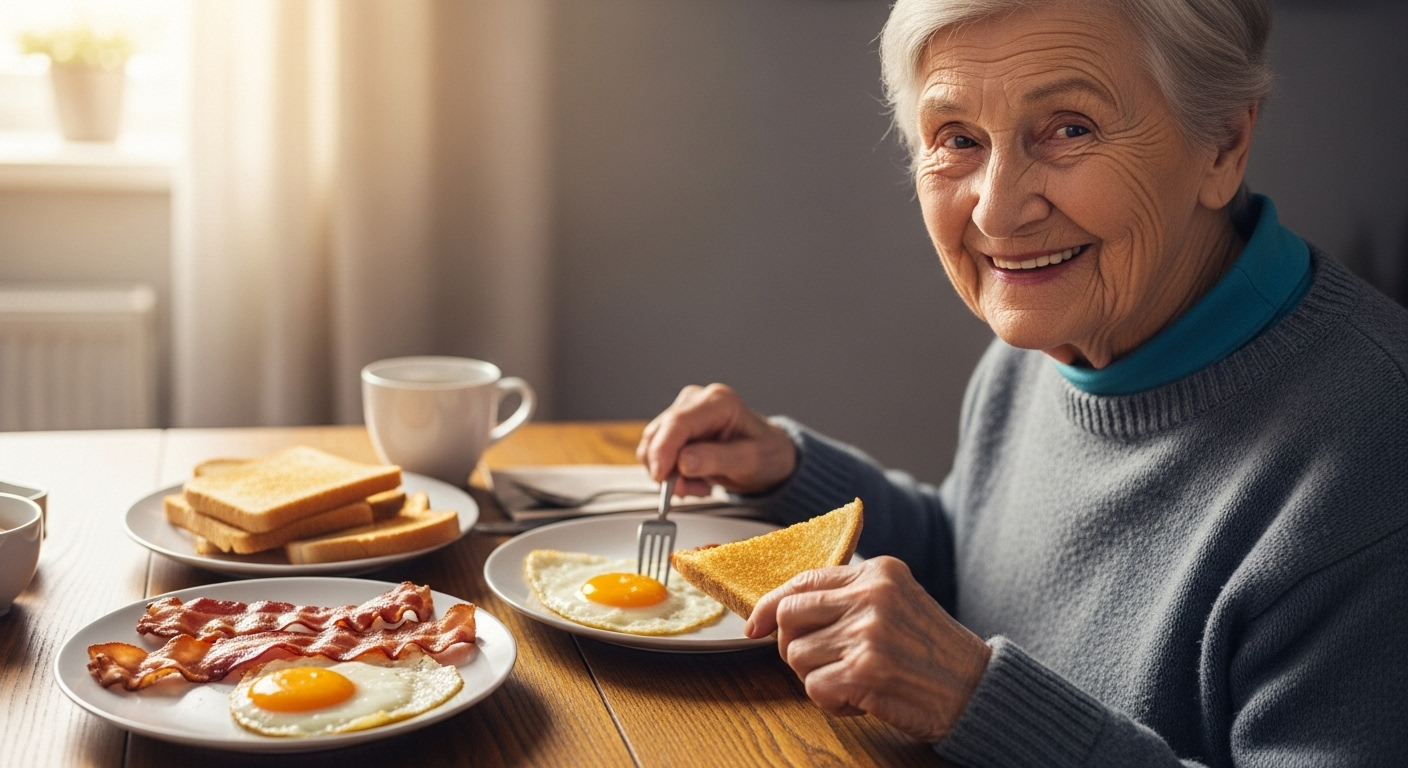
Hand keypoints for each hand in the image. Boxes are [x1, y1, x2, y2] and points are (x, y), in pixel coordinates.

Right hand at [636, 383, 797, 496]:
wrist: (768, 455)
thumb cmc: (766, 453)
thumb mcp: (750, 461)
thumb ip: (717, 460)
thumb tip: (683, 462)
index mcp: (719, 402)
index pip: (678, 422)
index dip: (663, 449)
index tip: (661, 476)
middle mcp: (696, 402)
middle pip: (660, 433)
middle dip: (668, 468)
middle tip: (689, 490)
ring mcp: (683, 414)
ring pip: (653, 445)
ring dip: (670, 474)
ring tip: (700, 484)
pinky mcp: (674, 429)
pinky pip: (657, 453)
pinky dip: (671, 474)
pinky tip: (694, 478)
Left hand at [744, 557, 990, 742]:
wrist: (976, 689)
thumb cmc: (932, 652)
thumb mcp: (897, 602)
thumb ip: (849, 597)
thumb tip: (782, 608)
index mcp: (878, 572)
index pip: (803, 580)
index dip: (769, 605)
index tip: (754, 626)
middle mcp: (871, 596)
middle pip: (789, 616)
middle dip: (793, 645)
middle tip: (821, 663)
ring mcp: (867, 632)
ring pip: (797, 656)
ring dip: (817, 678)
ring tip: (855, 680)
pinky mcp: (865, 670)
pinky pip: (813, 687)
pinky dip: (831, 701)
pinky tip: (861, 698)